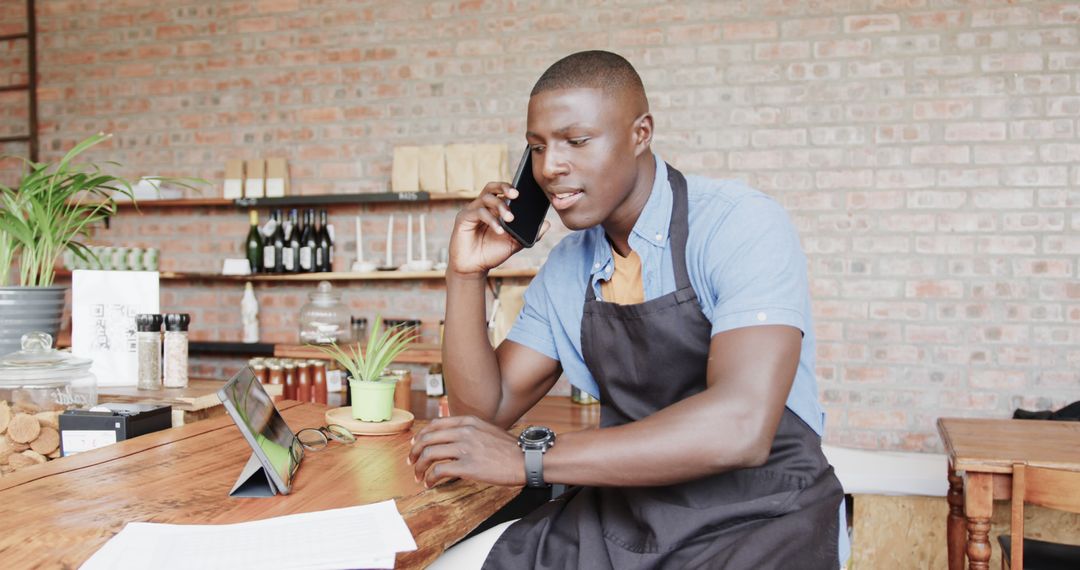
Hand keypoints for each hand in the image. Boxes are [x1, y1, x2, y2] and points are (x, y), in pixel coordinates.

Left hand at [408, 415, 524, 487]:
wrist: (526, 459)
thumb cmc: (509, 448)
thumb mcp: (487, 429)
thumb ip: (470, 430)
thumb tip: (453, 438)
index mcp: (468, 422)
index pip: (434, 425)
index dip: (421, 436)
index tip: (415, 445)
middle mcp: (463, 432)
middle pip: (427, 439)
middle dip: (414, 452)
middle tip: (411, 463)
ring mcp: (465, 448)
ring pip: (429, 454)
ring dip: (419, 467)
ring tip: (419, 476)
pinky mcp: (467, 466)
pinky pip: (439, 471)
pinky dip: (430, 478)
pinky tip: (430, 484)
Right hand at [448, 182, 549, 277]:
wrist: (475, 268)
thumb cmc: (492, 253)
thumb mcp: (514, 243)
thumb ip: (530, 234)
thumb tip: (547, 224)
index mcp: (493, 208)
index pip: (501, 190)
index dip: (510, 187)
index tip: (524, 191)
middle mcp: (481, 206)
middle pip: (491, 187)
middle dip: (504, 188)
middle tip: (516, 195)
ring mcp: (471, 211)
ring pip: (486, 199)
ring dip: (500, 207)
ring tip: (510, 219)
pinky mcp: (463, 218)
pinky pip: (478, 213)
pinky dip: (491, 220)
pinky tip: (500, 230)